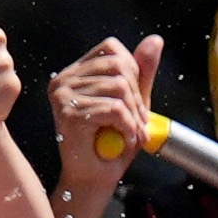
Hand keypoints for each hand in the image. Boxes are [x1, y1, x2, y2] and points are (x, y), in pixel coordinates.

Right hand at [48, 35, 161, 193]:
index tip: (132, 99)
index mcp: (74, 74)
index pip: (111, 48)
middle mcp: (63, 81)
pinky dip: (128, 125)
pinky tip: (124, 137)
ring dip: (134, 114)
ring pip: (118, 88)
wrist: (95, 178)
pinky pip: (114, 109)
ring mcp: (62, 97)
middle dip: (137, 96)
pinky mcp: (69, 115)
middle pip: (118, 67)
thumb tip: (154, 40)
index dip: (132, 70)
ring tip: (131, 132)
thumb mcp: (133, 101)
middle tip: (137, 122)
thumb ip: (141, 71)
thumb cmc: (112, 142)